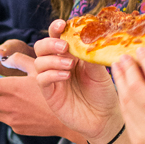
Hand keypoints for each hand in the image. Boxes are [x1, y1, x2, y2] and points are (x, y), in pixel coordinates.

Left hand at [0, 40, 68, 135]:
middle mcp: (7, 106)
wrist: (71, 121)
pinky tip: (3, 102)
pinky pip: (2, 117)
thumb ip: (20, 60)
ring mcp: (11, 120)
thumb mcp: (41, 69)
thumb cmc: (57, 91)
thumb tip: (3, 56)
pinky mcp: (17, 128)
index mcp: (11, 89)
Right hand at [33, 20, 122, 143]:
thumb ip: (89, 54)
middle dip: (50, 43)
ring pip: (39, 62)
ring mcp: (52, 79)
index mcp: (71, 54)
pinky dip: (51, 74)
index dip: (56, 28)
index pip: (58, 37)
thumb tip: (85, 38)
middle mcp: (59, 64)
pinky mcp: (50, 94)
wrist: (105, 118)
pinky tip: (65, 76)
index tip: (62, 24)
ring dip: (53, 60)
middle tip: (64, 47)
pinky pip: (41, 79)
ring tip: (70, 65)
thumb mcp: (99, 70)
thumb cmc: (104, 93)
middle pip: (41, 47)